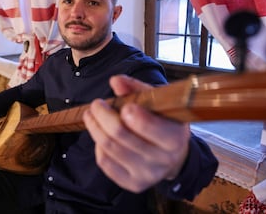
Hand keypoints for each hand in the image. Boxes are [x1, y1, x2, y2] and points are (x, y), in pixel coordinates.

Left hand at [83, 75, 189, 192]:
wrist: (174, 154)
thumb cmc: (164, 122)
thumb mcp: (159, 102)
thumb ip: (137, 89)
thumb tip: (116, 81)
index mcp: (175, 138)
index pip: (144, 125)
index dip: (127, 112)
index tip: (121, 103)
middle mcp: (163, 160)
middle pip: (119, 136)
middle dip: (102, 116)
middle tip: (96, 104)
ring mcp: (147, 175)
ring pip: (108, 149)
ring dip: (95, 128)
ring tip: (91, 115)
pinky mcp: (132, 183)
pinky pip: (105, 163)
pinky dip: (98, 146)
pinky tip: (102, 136)